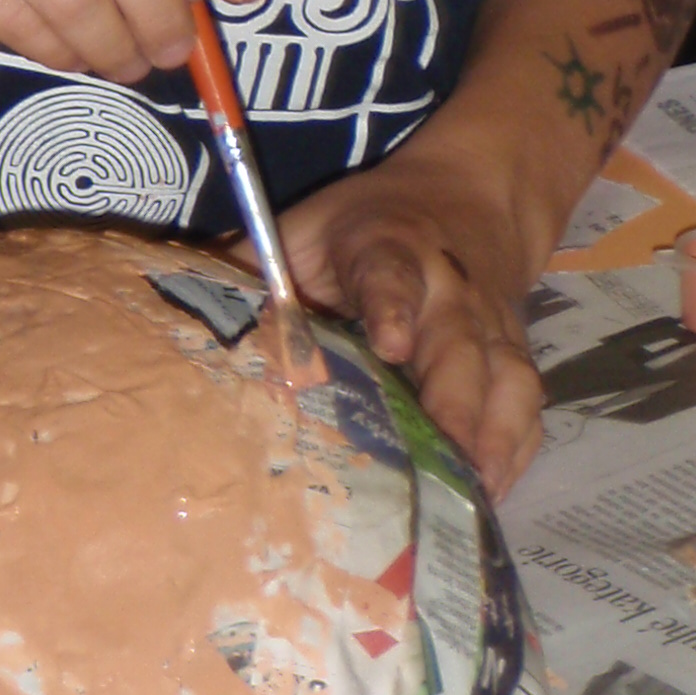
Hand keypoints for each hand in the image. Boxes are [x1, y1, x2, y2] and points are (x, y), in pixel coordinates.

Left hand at [276, 127, 546, 495]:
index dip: (393, 303)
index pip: (392, 270)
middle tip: (442, 457)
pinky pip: (525, 406)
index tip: (390, 341)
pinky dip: (515, 451)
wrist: (473, 196)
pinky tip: (490, 497)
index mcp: (390, 245)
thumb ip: (249, 271)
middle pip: (460, 342)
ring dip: (492, 436)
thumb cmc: (368, 225)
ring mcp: (490, 326)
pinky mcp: (512, 356)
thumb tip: (170, 325)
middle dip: (454, 398)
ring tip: (471, 496)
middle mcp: (450, 288)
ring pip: (505, 377)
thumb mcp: (305, 228)